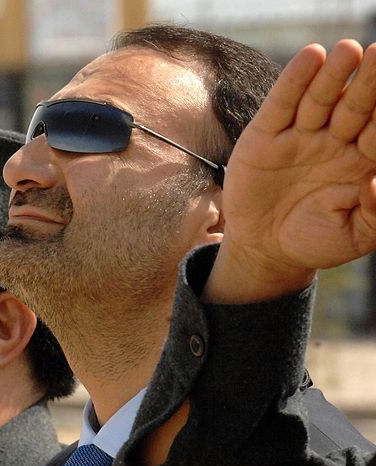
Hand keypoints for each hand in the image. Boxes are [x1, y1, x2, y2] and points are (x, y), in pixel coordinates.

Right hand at [206, 40, 375, 302]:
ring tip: (348, 50)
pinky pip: (282, 104)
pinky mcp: (265, 135)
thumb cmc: (316, 241)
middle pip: (356, 107)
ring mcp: (300, 135)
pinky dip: (294, 81)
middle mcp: (335, 142)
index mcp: (364, 161)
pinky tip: (310, 57)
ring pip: (321, 99)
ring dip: (334, 75)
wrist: (265, 249)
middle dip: (370, 83)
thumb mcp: (355, 236)